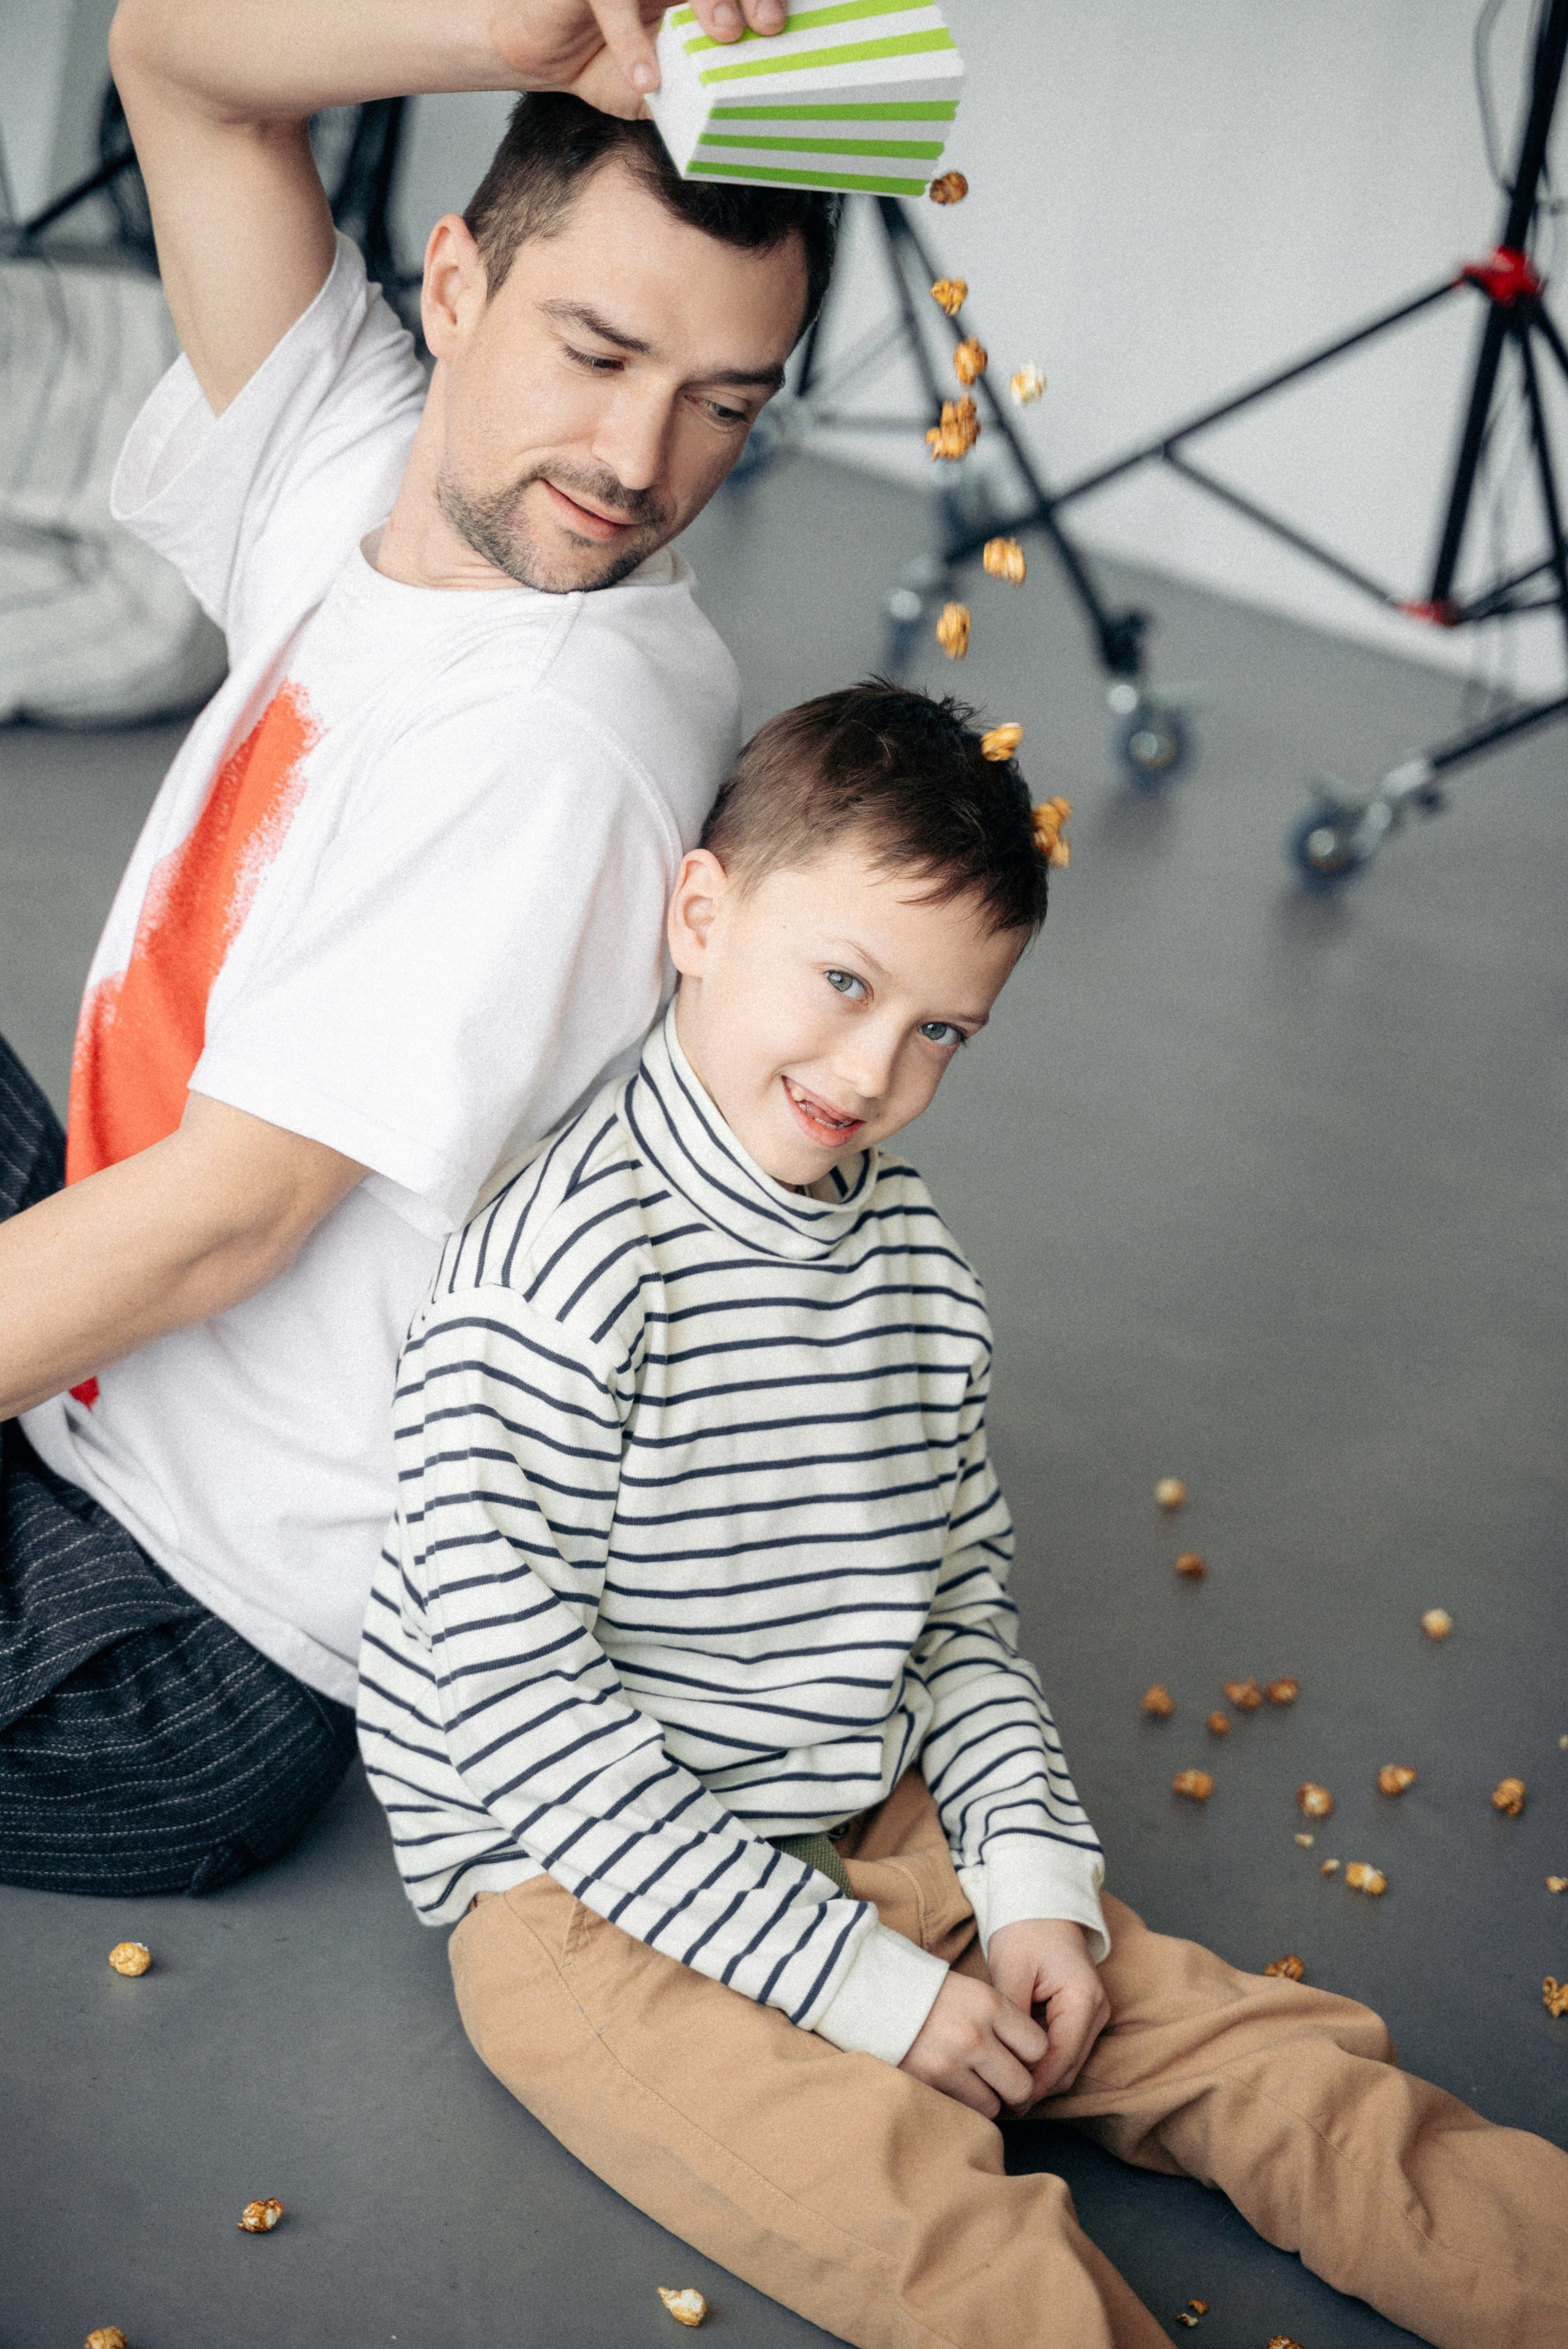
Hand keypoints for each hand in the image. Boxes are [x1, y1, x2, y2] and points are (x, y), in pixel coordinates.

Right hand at [503, 0, 787, 118]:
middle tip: (765, 25)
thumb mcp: (664, 87)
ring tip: (720, 34)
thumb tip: (739, 123)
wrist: (540, 54)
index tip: (778, 28)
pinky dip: (632, 42)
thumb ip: (697, 92)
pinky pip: (615, 2)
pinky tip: (647, 80)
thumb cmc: (605, 63)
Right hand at [896, 1969, 1047, 2117]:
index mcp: (990, 2004)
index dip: (1031, 2059)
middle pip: (1022, 2085)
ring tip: (973, 2085)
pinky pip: (965, 2111)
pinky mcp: (930, 2083)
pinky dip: (964, 2106)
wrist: (875, 1994)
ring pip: (995, 2105)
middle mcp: (975, 2034)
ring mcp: (951, 2061)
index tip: (1019, 2060)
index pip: (1038, 2047)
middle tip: (1004, 2087)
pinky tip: (953, 2088)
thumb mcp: (973, 1993)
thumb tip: (1032, 2062)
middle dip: (1016, 2091)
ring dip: (988, 2101)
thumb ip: (1002, 2022)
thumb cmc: (931, 1995)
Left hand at [986, 1919, 1109, 2103]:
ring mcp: (1092, 2015)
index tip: (1005, 2101)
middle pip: (1068, 2069)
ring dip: (1039, 2077)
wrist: (1041, 1904)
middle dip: (1036, 2087)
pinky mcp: (1081, 2016)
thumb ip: (1012, 2017)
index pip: (1061, 2059)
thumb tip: (1006, 2062)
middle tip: (998, 2102)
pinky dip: (1042, 2061)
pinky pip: (1063, 2050)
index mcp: (1083, 1999)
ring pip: (1067, 2065)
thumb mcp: (1011, 1971)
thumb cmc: (1024, 1931)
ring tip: (1002, 2086)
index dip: (1033, 2084)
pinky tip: (1013, 2064)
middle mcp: (1096, 2012)